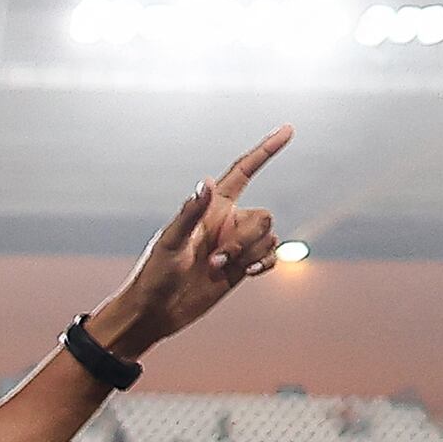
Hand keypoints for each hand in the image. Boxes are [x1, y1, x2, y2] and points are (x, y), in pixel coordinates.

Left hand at [92, 128, 290, 351]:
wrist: (154, 311)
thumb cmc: (154, 274)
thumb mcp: (170, 241)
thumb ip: (190, 212)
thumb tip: (205, 183)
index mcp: (211, 207)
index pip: (244, 171)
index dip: (266, 151)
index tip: (288, 130)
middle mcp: (227, 221)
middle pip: (264, 216)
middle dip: (245, 239)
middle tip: (215, 259)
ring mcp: (236, 245)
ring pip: (268, 237)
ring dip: (249, 254)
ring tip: (216, 269)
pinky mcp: (241, 267)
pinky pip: (271, 256)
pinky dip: (266, 263)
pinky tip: (250, 273)